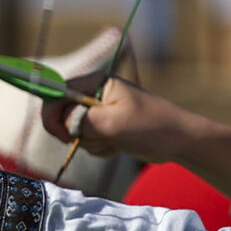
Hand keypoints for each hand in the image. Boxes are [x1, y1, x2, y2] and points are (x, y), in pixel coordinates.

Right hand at [39, 78, 230, 205]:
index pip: (59, 92)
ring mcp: (101, 112)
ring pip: (75, 131)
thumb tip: (61, 122)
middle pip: (64, 114)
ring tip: (114, 141)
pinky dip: (99, 148)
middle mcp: (96, 94)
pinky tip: (117, 147)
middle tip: (95, 139)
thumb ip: (81, 120)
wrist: (178, 141)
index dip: (53, 113)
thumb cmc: (149, 126)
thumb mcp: (112, 123)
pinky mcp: (107, 128)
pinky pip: (88, 141)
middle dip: (76, 132)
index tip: (61, 134)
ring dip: (91, 142)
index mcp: (97, 82)